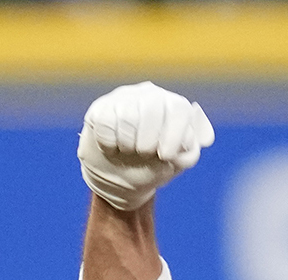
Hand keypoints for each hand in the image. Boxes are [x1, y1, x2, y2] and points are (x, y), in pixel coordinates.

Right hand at [78, 82, 214, 212]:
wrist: (119, 176)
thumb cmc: (151, 166)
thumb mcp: (174, 165)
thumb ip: (186, 155)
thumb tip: (182, 147)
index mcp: (174, 107)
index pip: (179, 109)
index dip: (173, 134)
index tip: (165, 156)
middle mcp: (151, 95)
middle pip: (151, 109)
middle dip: (147, 142)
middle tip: (143, 154)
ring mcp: (124, 98)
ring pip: (127, 116)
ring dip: (127, 144)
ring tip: (127, 151)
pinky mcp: (102, 107)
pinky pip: (105, 123)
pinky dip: (109, 143)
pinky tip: (113, 147)